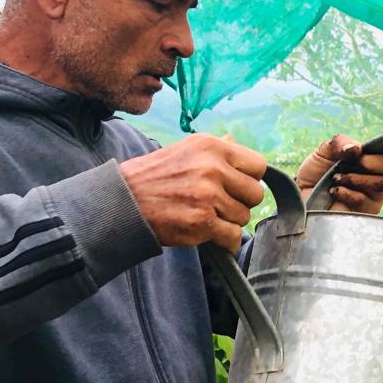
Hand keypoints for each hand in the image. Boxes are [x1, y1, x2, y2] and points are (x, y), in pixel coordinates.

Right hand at [119, 134, 265, 252]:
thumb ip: (214, 149)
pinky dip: (226, 241)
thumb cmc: (153, 177)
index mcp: (211, 147)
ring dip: (230, 222)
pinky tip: (212, 235)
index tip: (235, 187)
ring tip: (207, 216)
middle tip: (222, 206)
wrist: (124, 202)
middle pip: (256, 193)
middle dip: (242, 203)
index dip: (249, 179)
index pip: (258, 165)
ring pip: (244, 217)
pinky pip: (233, 236)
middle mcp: (213, 168)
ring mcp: (209, 195)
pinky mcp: (202, 221)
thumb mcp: (183, 150)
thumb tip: (234, 141)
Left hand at [295, 134, 382, 213]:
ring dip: (355, 178)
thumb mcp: (323, 152)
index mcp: (370, 159)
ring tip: (336, 179)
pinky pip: (366, 201)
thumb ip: (339, 143)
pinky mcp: (365, 213)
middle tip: (350, 163)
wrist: (301, 196)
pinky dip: (348, 193)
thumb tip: (357, 148)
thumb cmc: (315, 174)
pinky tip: (335, 192)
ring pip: (380, 184)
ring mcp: (373, 197)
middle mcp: (376, 177)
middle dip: (369, 162)